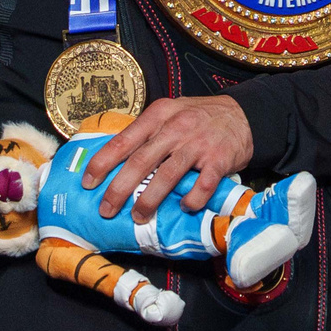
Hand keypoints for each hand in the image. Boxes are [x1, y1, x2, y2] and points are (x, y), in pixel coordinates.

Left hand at [81, 95, 257, 219]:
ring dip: (150, 200)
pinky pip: (202, 186)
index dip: (102, 163)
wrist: (243, 115)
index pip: (123, 141)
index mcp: (158, 116)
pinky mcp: (219, 160)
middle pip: (141, 161)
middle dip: (119, 189)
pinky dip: (191, 200)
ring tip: (138, 216)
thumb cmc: (199, 118)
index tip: (87, 183)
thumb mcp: (170, 113)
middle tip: (106, 209)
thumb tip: (113, 159)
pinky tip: (184, 208)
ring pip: (167, 175)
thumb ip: (147, 132)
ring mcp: (198, 144)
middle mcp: (176, 128)